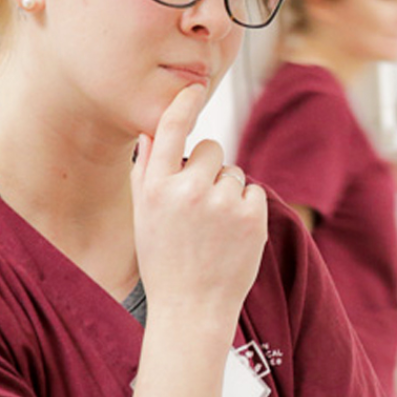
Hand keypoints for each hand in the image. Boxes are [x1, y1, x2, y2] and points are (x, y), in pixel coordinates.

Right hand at [131, 85, 267, 324]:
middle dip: (209, 169)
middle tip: (198, 205)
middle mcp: (188, 191)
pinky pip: (252, 190)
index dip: (183, 105)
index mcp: (155, 188)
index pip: (169, 130)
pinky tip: (231, 234)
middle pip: (211, 149)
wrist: (192, 308)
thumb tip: (152, 132)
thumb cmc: (164, 260)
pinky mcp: (253, 217)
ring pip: (234, 172)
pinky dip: (246, 207)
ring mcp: (223, 204)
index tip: (194, 88)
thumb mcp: (143, 216)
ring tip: (213, 228)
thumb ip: (146, 172)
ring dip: (228, 191)